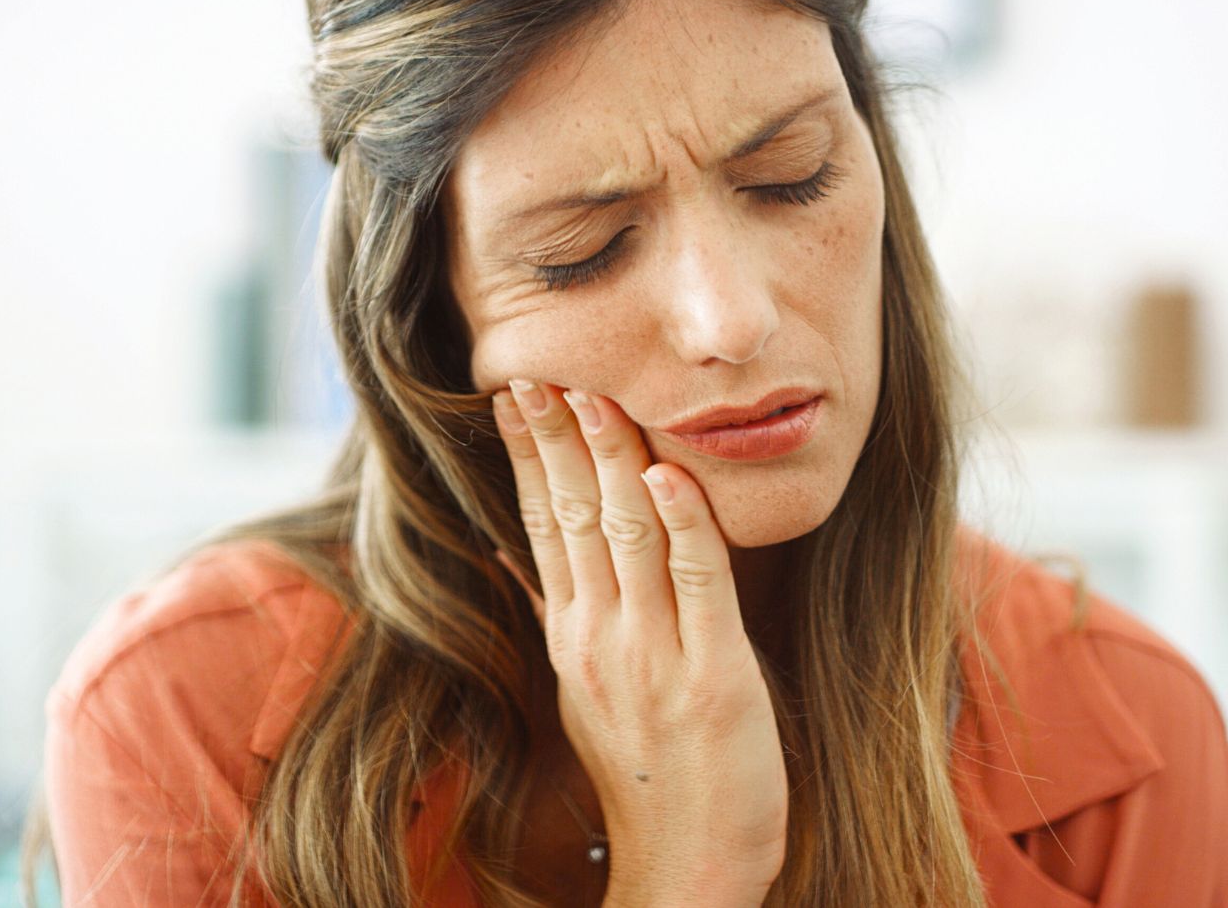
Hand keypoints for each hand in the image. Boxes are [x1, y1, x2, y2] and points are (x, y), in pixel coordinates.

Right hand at [491, 379, 787, 901]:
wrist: (689, 869)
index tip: (513, 392)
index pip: (542, 524)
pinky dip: (683, 525)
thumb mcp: (590, 687)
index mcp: (572, 635)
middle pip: (573, 516)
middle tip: (539, 369)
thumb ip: (567, 612)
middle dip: (555, 437)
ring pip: (628, 534)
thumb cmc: (651, 774)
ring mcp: (653, 657)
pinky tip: (669, 474)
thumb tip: (527, 549)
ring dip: (613, 458)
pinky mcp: (714, 678)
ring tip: (595, 396)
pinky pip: (697, 586)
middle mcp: (599, 638)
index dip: (529, 454)